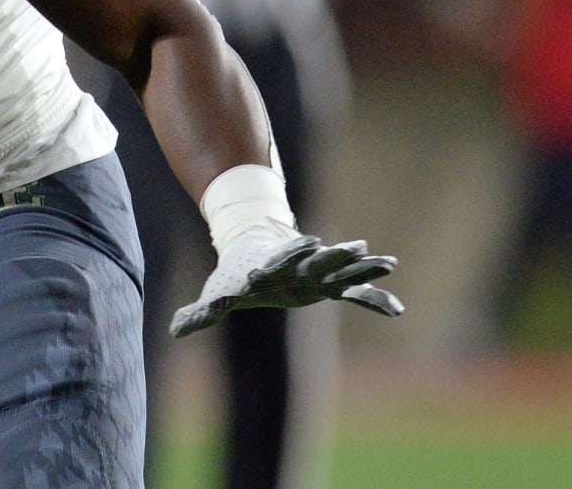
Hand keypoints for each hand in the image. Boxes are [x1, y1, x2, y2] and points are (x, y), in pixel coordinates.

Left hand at [171, 226, 403, 338]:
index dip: (291, 252)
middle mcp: (299, 265)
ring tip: (388, 262)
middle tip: (357, 246)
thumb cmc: (236, 273)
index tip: (307, 242)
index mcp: (273, 264)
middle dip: (336, 254)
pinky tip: (397, 309)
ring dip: (363, 267)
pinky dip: (373, 300)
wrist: (255, 250)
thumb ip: (202, 311)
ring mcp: (317, 272)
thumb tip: (174, 329)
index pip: (282, 256)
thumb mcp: (218, 292)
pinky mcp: (328, 285)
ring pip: (344, 268)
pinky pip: (355, 293)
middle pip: (319, 257)